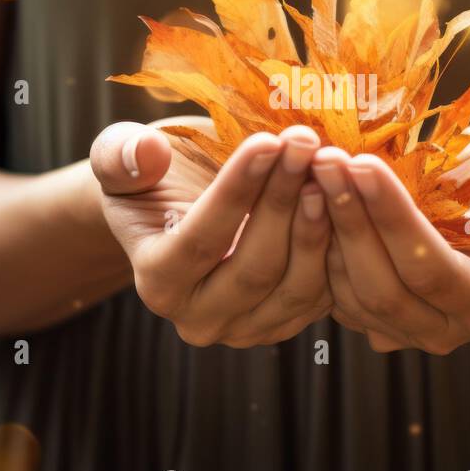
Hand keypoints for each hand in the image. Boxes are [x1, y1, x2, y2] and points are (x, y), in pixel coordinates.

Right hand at [90, 118, 332, 347]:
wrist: (182, 209)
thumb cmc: (155, 177)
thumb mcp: (124, 158)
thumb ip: (122, 155)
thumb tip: (144, 151)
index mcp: (157, 281)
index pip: (202, 240)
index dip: (237, 190)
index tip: (268, 141)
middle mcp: (199, 319)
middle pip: (255, 267)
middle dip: (284, 200)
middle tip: (307, 143)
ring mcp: (248, 329)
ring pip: (296, 283)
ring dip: (318, 221)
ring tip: (329, 165)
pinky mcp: (290, 321)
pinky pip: (327, 292)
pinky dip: (339, 243)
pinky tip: (347, 192)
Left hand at [312, 127, 469, 353]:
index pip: (433, 269)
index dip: (394, 218)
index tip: (363, 163)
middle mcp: (448, 331)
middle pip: (384, 289)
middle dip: (350, 221)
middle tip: (325, 160)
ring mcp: (403, 332)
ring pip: (349, 294)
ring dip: (323, 230)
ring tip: (310, 168)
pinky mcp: (367, 318)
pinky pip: (328, 292)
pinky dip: (313, 243)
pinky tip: (305, 191)